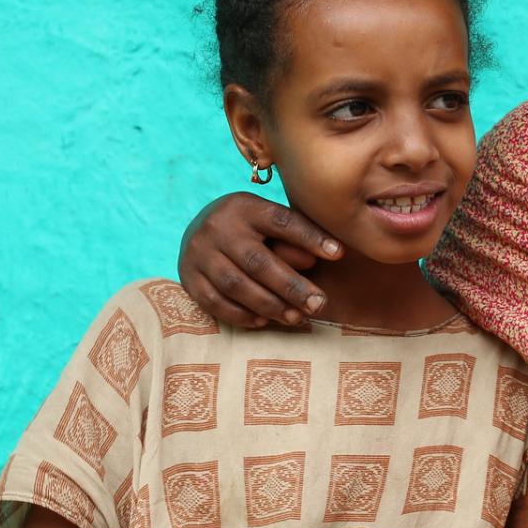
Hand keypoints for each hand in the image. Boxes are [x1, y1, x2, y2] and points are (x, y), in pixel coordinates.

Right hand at [176, 192, 343, 327]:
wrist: (199, 229)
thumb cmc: (251, 229)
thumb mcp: (271, 221)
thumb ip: (297, 236)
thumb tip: (330, 254)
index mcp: (245, 206)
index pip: (281, 221)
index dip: (310, 237)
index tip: (339, 254)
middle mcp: (219, 227)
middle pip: (258, 261)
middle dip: (292, 286)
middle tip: (319, 304)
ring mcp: (199, 252)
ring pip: (236, 285)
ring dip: (269, 305)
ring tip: (296, 317)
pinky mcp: (188, 276)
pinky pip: (214, 301)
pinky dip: (241, 314)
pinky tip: (263, 321)